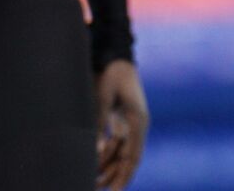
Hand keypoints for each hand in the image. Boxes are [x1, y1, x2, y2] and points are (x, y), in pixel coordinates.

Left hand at [94, 59, 148, 188]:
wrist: (115, 55)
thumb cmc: (111, 74)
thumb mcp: (103, 97)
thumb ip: (100, 122)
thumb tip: (98, 150)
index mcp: (137, 120)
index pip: (133, 155)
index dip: (124, 175)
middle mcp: (137, 125)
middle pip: (129, 158)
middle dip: (117, 177)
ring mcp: (131, 123)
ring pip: (122, 153)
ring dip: (110, 167)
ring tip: (95, 183)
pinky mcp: (123, 120)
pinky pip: (117, 143)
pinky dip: (108, 155)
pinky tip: (97, 165)